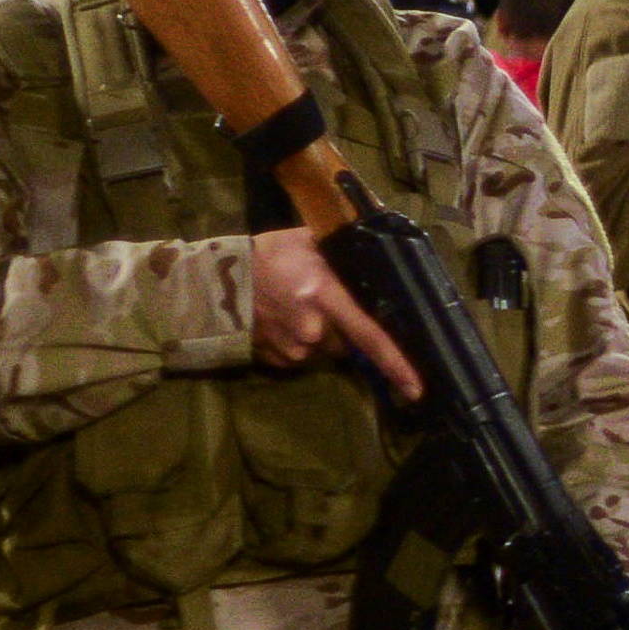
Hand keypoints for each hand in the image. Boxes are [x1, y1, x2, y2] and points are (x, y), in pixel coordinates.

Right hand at [248, 226, 424, 398]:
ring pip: (328, 351)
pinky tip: (286, 321)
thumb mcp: (309, 242)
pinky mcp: (277, 361)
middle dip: (346, 327)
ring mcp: (293, 349)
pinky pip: (305, 357)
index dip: (397, 364)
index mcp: (324, 297)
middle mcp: (312, 330)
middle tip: (324, 301)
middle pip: (350, 342)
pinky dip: (304, 343)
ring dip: (325, 335)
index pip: (370, 335)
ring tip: (299, 307)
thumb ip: (345, 255)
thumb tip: (382, 262)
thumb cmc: (268, 255)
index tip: (417, 387)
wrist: (211, 280)